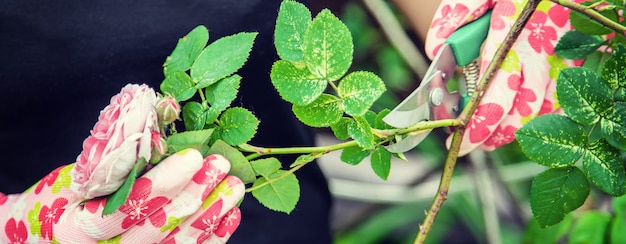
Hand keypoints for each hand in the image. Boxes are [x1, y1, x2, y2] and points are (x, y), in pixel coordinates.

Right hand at [0, 149, 243, 242]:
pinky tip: (231, 214)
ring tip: (234, 186)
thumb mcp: (71, 179)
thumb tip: (154, 117)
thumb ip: (109, 160)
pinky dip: (213, 236)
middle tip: (220, 164)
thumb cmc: (62, 202)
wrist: (51, 240)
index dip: (164, 183)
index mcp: (78, 229)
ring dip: (212, 213)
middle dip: (195, 192)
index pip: (127, 208)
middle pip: (159, 227)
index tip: (193, 157)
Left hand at [425, 0, 581, 154]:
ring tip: (485, 139)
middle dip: (491, 136)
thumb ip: (455, 16)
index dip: (477, 123)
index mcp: (512, 37)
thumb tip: (435, 50)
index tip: (458, 141)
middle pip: (520, 112)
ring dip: (511, 131)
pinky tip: (512, 121)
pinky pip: (557, 101)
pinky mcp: (570, 62)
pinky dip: (535, 118)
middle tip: (466, 145)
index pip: (495, 93)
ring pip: (541, 112)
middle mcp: (540, 53)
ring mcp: (559, 60)